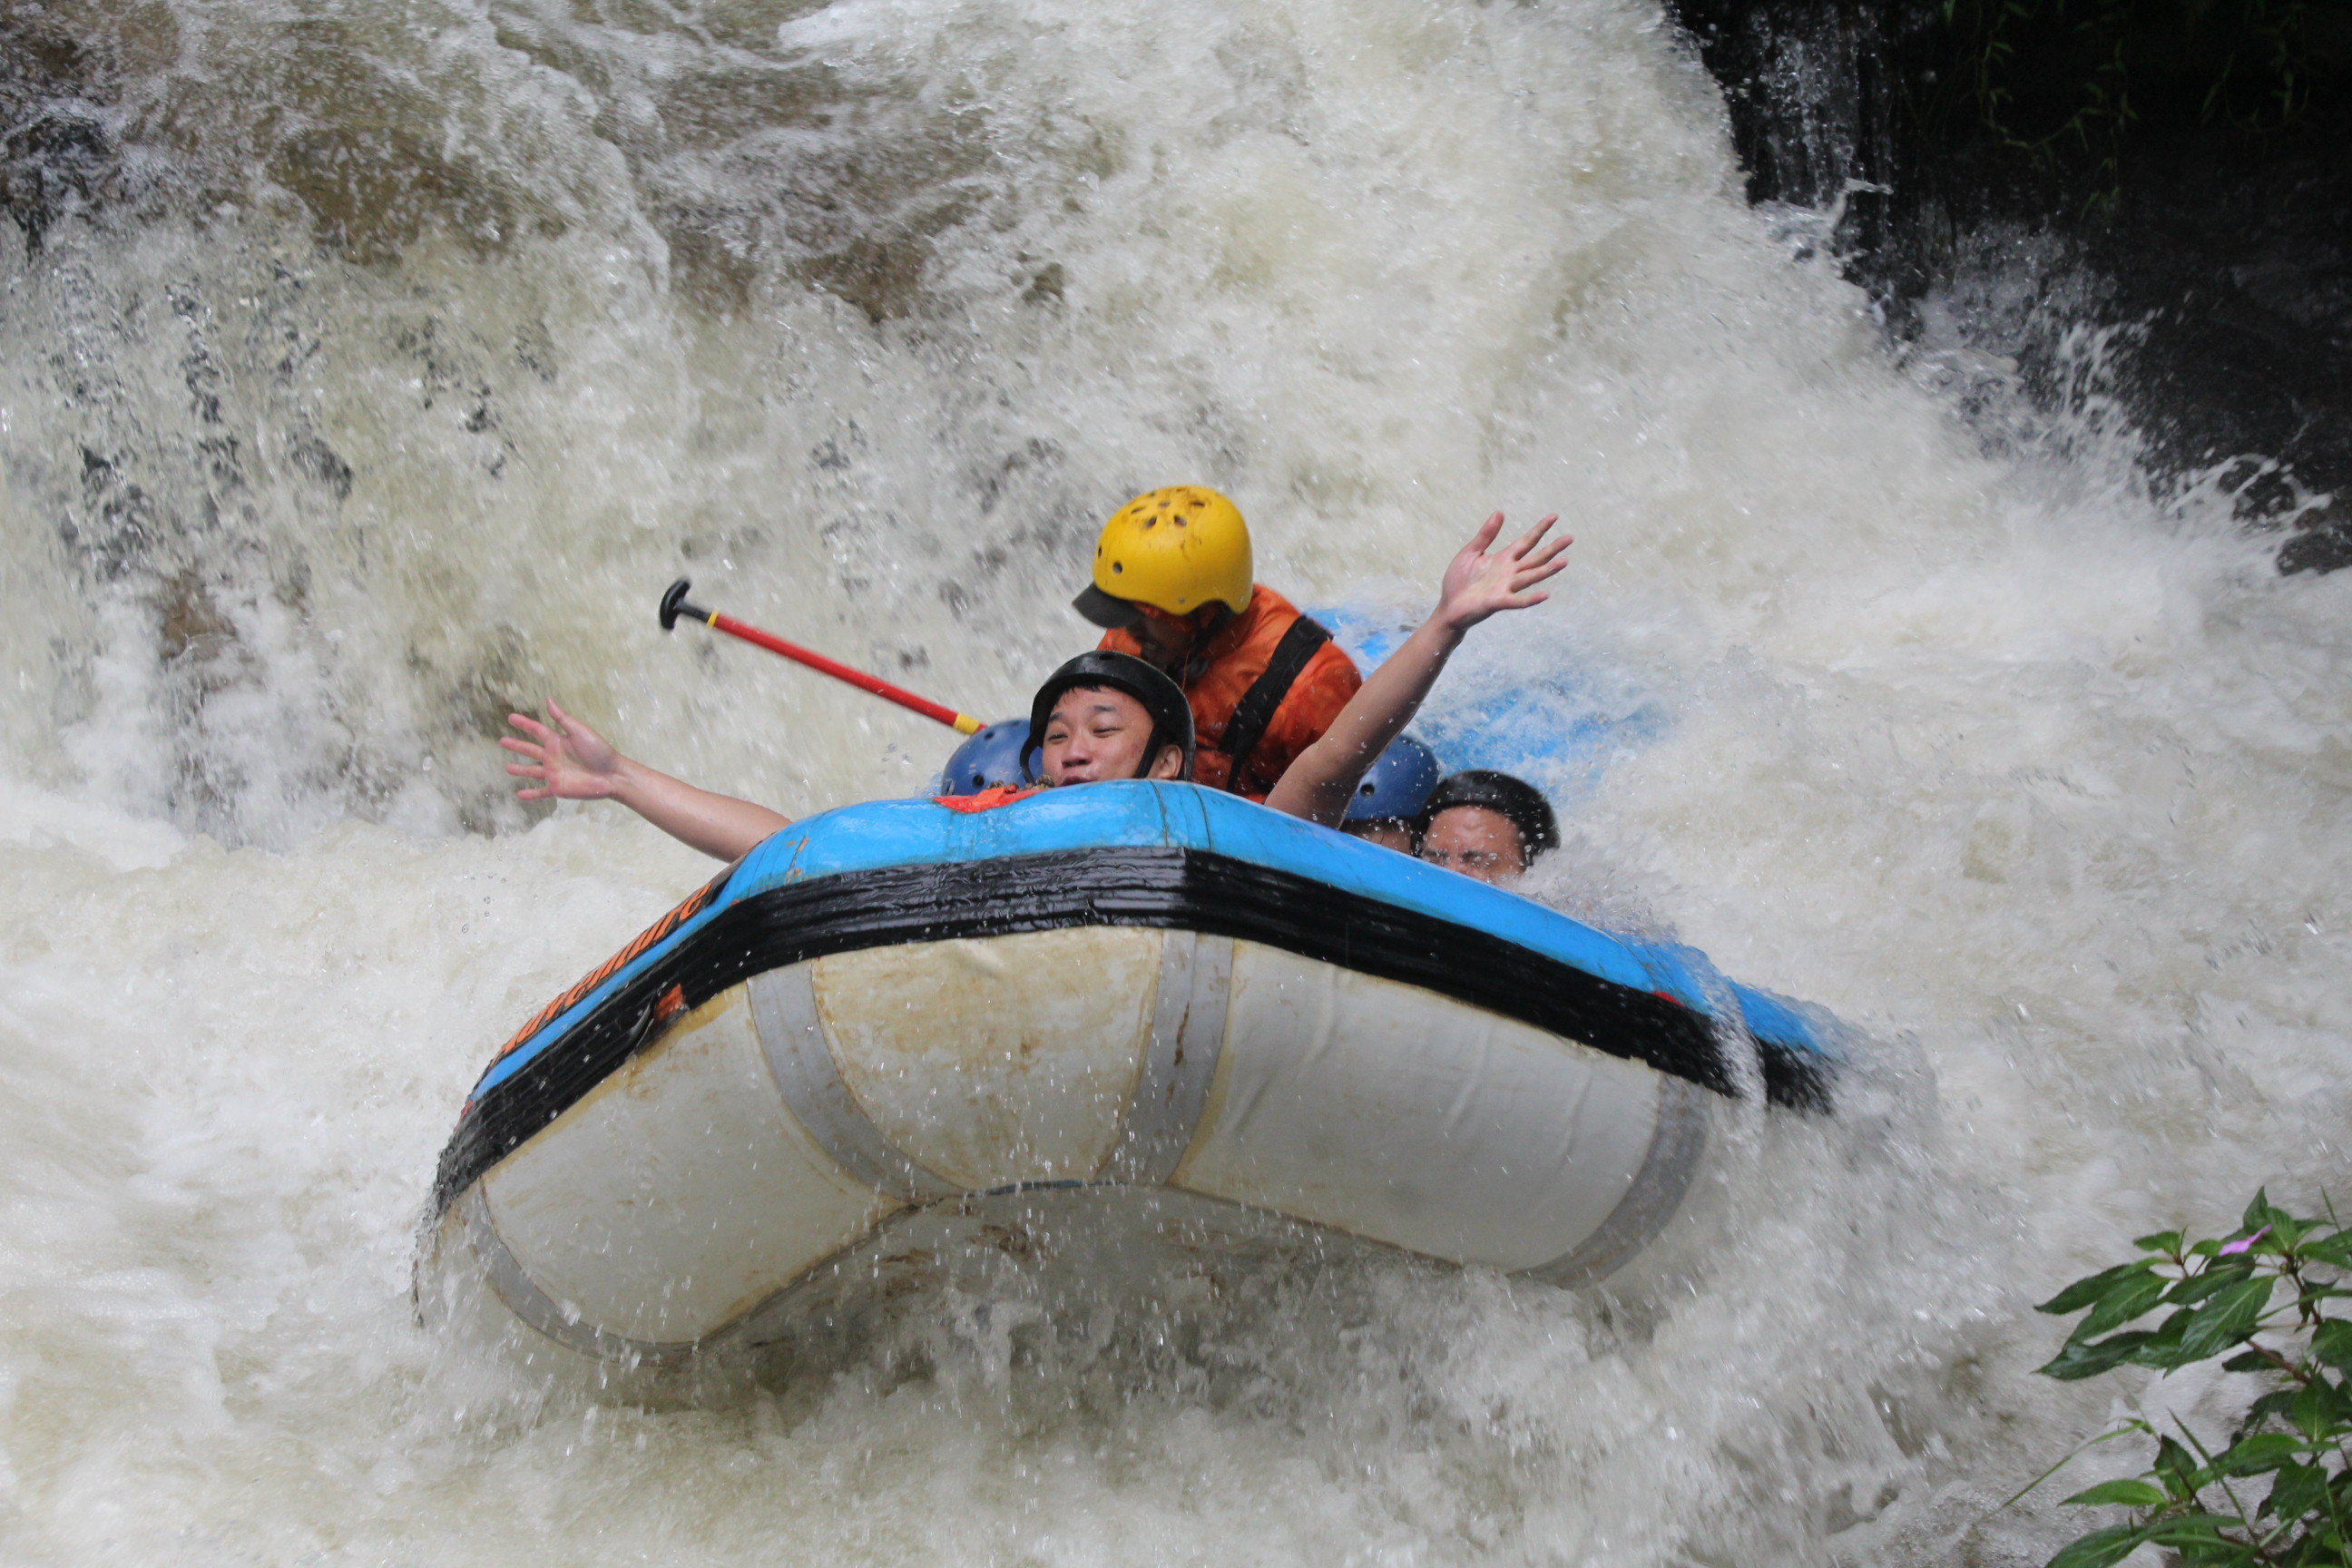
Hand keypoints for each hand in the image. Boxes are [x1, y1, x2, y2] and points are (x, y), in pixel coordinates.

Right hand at [502, 699, 626, 800]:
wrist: (611, 774)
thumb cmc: (598, 751)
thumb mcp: (579, 731)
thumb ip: (562, 718)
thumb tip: (548, 699)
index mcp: (557, 741)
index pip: (536, 730)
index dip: (524, 724)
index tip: (510, 717)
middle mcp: (553, 756)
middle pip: (530, 750)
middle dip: (516, 745)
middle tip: (502, 741)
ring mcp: (554, 773)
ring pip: (532, 771)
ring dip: (520, 770)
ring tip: (507, 768)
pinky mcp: (558, 788)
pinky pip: (541, 792)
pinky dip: (530, 794)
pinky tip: (519, 794)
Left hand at [1433, 512, 1570, 633]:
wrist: (1448, 606)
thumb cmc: (1459, 581)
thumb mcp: (1470, 552)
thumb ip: (1486, 535)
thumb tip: (1499, 513)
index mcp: (1503, 559)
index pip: (1526, 542)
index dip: (1540, 529)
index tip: (1554, 517)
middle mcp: (1509, 573)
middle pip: (1535, 558)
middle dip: (1552, 548)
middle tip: (1570, 538)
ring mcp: (1505, 587)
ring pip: (1531, 577)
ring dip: (1547, 570)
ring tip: (1564, 561)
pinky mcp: (1498, 602)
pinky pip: (1517, 601)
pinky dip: (1531, 599)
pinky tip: (1545, 595)